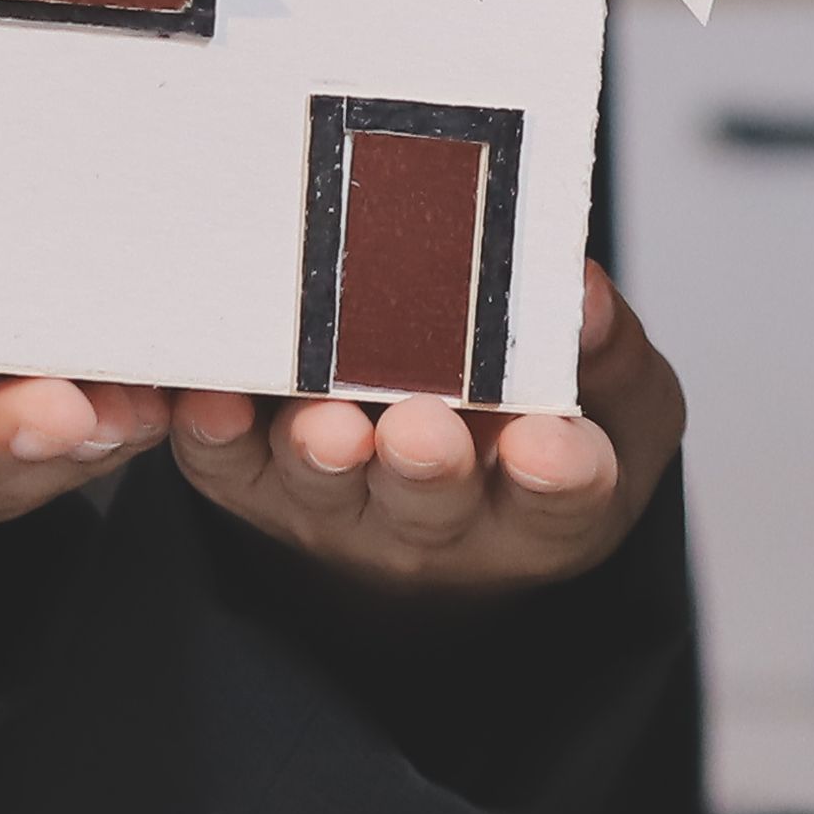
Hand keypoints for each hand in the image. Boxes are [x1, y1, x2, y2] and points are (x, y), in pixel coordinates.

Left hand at [166, 269, 681, 601]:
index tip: (548, 444)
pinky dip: (210, 432)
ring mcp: (337, 508)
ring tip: (323, 426)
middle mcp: (435, 525)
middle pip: (429, 504)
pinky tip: (202, 397)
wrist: (432, 486)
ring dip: (318, 453)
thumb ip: (605, 354)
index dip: (556, 475)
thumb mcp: (611, 402)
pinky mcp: (254, 483)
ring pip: (322, 487)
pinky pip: (222, 465)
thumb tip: (580, 288)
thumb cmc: (532, 429)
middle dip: (422, 466)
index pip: (561, 501)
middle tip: (418, 429)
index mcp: (542, 507)